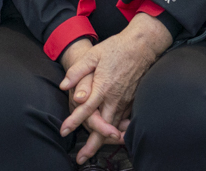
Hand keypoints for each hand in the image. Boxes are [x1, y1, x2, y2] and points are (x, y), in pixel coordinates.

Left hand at [59, 15, 172, 163]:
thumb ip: (77, 71)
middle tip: (81, 158)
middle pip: (102, 127)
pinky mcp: (132, 100)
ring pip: (113, 127)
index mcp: (103, 87)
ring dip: (103, 141)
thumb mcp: (93, 55)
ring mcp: (125, 100)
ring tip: (91, 153)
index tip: (63, 131)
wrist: (142, 46)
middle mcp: (115, 98)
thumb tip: (64, 86)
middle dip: (92, 145)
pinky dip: (116, 132)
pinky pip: (123, 121)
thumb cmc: (116, 48)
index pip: (86, 109)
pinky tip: (111, 139)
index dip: (74, 121)